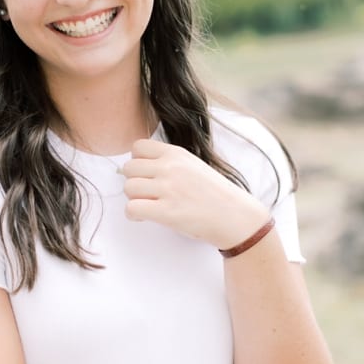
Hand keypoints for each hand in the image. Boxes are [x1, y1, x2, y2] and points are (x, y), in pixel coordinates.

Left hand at [121, 139, 267, 249]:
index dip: (137, 162)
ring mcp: (168, 189)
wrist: (235, 216)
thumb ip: (168, 162)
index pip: (138, 147)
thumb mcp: (192, 165)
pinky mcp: (166, 211)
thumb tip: (137, 167)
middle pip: (129, 168)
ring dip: (134, 199)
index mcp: (176, 154)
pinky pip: (131, 208)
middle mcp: (170, 168)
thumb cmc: (214, 194)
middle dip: (134, 182)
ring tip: (148, 205)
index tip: (146, 175)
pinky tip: (145, 216)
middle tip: (147, 194)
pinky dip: (134, 214)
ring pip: (128, 188)